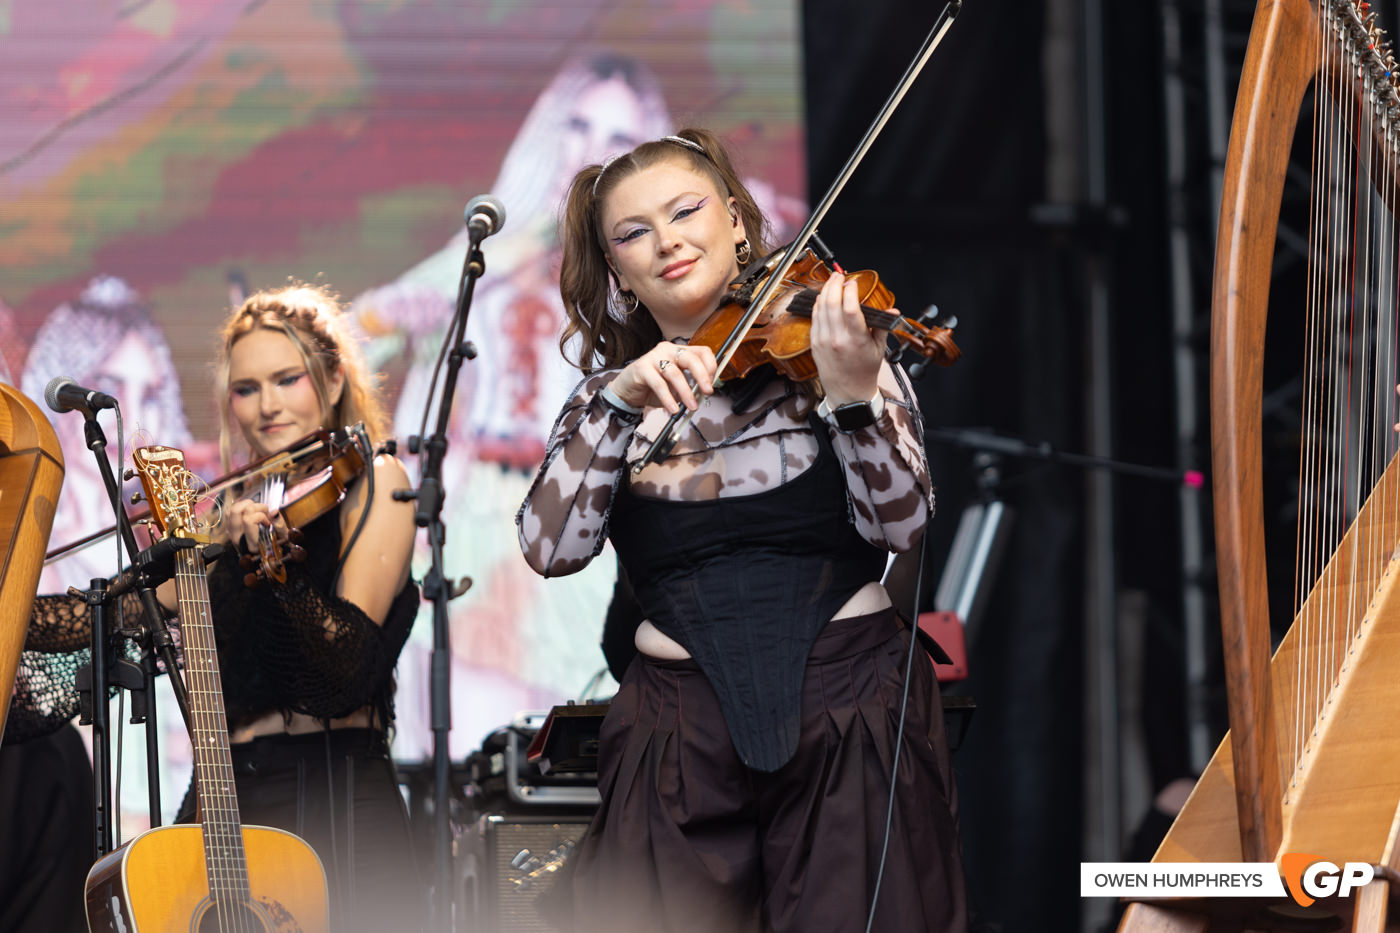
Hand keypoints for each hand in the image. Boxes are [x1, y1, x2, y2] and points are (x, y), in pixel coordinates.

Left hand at [224, 497, 283, 553]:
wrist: (264, 556)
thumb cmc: (275, 546)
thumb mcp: (282, 538)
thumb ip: (279, 524)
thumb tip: (274, 512)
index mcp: (252, 544)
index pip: (248, 520)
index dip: (261, 516)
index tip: (268, 522)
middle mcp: (238, 539)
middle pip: (236, 511)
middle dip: (252, 506)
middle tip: (263, 512)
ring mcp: (231, 534)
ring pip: (231, 510)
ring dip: (246, 506)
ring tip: (256, 511)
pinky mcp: (229, 530)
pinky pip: (229, 513)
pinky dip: (240, 508)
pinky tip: (250, 512)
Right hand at [609, 341, 717, 414]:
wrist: (627, 390)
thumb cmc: (653, 387)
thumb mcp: (676, 386)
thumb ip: (690, 386)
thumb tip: (704, 394)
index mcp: (679, 351)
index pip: (702, 352)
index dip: (711, 366)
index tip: (713, 383)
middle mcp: (668, 350)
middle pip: (691, 359)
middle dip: (703, 377)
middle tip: (707, 392)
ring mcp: (654, 357)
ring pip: (675, 374)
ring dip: (686, 392)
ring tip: (691, 407)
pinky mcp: (642, 368)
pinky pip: (659, 384)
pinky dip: (668, 399)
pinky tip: (673, 409)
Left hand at [810, 271, 887, 404]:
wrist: (847, 393)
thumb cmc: (864, 371)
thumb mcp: (879, 349)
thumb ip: (883, 326)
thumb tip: (892, 309)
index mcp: (856, 340)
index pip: (849, 308)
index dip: (850, 291)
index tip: (853, 283)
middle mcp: (837, 339)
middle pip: (831, 303)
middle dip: (835, 284)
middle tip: (840, 275)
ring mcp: (823, 340)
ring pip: (820, 308)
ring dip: (825, 291)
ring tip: (832, 281)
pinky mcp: (814, 342)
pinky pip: (814, 317)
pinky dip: (818, 304)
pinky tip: (823, 297)